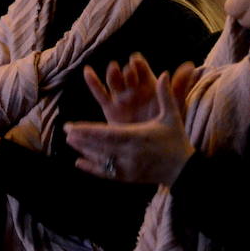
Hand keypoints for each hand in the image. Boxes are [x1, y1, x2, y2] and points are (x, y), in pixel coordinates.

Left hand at [64, 70, 196, 185]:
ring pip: (101, 159)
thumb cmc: (176, 140)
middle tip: (66, 131)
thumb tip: (163, 73)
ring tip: (69, 142)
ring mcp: (128, 168)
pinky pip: (106, 173)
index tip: (73, 126)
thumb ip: (165, 95)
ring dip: (84, 151)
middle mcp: (131, 153)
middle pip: (100, 147)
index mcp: (138, 136)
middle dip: (82, 139)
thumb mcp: (171, 116)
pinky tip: (78, 163)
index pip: (107, 134)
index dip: (88, 131)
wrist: (183, 170)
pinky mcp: (128, 178)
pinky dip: (91, 169)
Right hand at [84, 54, 195, 124]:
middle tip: (121, 69)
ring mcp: (120, 97)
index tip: (135, 62)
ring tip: (110, 69)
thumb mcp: (174, 107)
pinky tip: (87, 71)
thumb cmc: (166, 126)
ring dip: (110, 74)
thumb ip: (179, 86)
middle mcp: (133, 88)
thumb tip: (190, 64)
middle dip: (123, 71)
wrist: (154, 148)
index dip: (138, 65)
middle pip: (126, 75)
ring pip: (113, 82)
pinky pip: (100, 93)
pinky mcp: (109, 108)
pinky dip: (93, 81)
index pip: (142, 70)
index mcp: (149, 86)